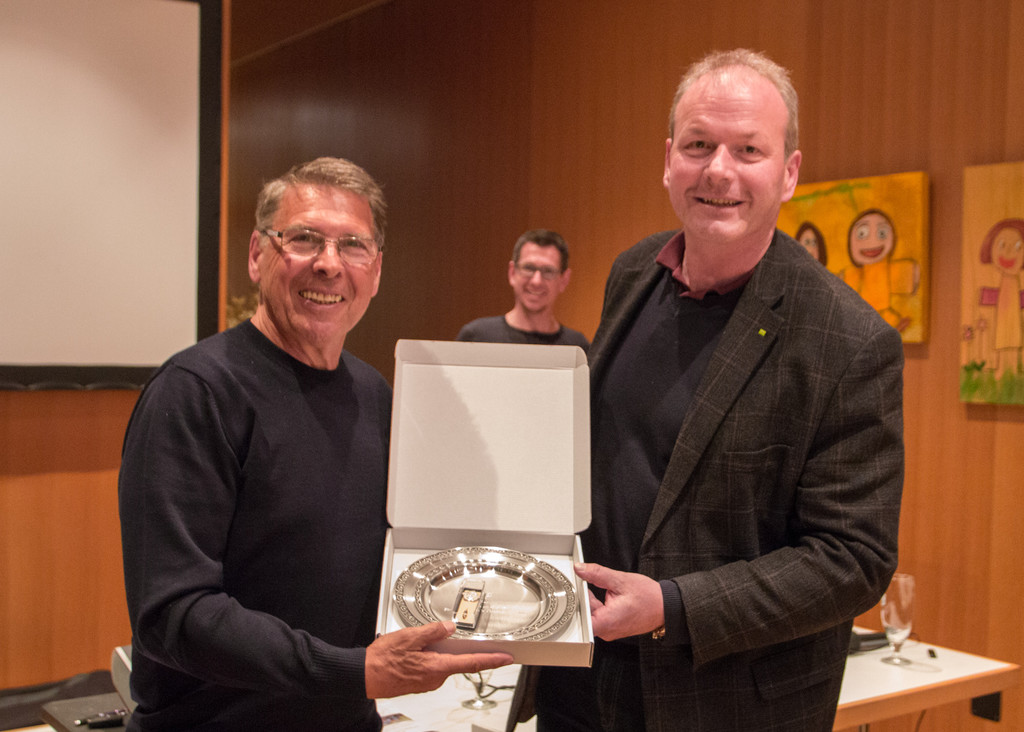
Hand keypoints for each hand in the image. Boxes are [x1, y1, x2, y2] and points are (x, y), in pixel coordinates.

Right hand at [364, 621, 512, 697]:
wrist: (364, 676)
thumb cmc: (383, 659)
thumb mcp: (409, 637)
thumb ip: (432, 632)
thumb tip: (449, 628)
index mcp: (437, 667)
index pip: (472, 663)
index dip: (492, 660)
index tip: (506, 658)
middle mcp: (435, 678)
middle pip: (455, 660)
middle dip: (451, 647)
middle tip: (438, 636)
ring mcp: (427, 682)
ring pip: (441, 662)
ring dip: (435, 651)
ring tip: (413, 643)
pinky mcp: (419, 683)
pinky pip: (430, 666)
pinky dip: (427, 657)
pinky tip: (412, 651)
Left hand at [574, 562, 663, 640]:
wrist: (665, 607)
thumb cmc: (649, 597)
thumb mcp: (621, 580)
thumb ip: (597, 574)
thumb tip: (580, 568)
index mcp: (607, 622)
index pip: (579, 615)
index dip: (575, 600)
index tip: (575, 586)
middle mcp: (606, 630)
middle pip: (584, 613)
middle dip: (584, 597)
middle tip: (588, 582)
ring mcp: (609, 630)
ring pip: (591, 613)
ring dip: (593, 600)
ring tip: (605, 589)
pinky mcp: (613, 628)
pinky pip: (599, 615)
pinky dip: (599, 604)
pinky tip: (608, 595)